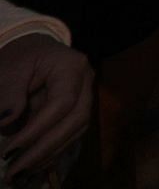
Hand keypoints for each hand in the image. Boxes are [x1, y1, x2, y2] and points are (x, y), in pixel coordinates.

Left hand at [0, 32, 92, 176]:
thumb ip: (8, 93)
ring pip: (76, 131)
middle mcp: (86, 83)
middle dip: (45, 149)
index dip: (36, 130)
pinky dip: (52, 153)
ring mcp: (87, 97)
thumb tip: (5, 123)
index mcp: (72, 66)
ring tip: (20, 172)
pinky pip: (71, 136)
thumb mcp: (11, 67)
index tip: (8, 150)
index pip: (62, 103)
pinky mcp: (79, 111)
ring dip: (49, 155)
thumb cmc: (22, 57)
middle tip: (16, 170)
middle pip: (76, 120)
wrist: (34, 50)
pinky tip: (33, 165)